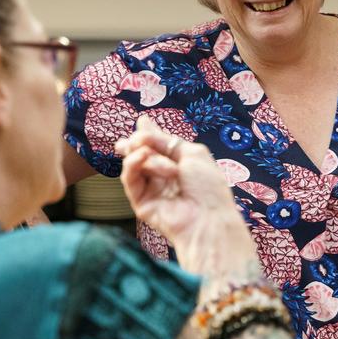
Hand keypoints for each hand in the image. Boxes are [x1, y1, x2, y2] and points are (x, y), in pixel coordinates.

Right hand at [117, 115, 255, 270]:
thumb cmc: (208, 187)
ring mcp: (151, 188)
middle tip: (138, 138)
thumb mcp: (192, 153)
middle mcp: (163, 175)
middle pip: (142, 152)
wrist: (207, 218)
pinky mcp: (141, 201)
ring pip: (135, 162)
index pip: (158, 146)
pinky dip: (133, 164)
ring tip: (159, 159)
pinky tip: (141, 157)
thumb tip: (144, 125)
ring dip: (145, 154)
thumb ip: (167, 140)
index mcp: (180, 163)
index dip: (149, 133)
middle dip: (137, 142)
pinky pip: (129, 179)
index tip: (143, 121)